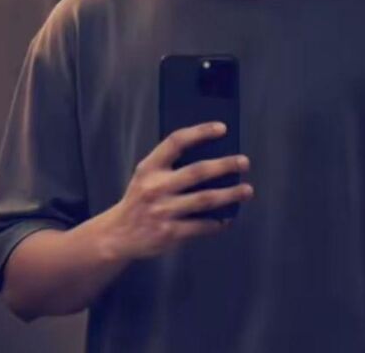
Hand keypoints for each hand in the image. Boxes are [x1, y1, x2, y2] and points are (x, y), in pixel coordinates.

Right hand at [104, 122, 252, 261]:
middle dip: (224, 165)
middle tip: (244, 162)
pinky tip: (229, 217)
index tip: (222, 128)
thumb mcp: (146, 174)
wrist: (117, 235)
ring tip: (247, 190)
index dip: (200, 132)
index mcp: (150, 167)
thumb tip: (212, 154)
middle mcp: (156, 187)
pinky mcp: (170, 233)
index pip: (176, 141)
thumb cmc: (140, 198)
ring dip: (230, 194)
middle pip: (197, 171)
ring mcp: (164, 211)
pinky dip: (218, 222)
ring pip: (205, 200)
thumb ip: (169, 164)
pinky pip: (201, 226)